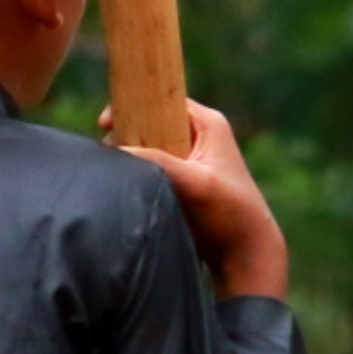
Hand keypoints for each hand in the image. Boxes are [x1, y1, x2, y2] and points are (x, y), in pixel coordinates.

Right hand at [107, 99, 288, 299]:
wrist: (247, 254)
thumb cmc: (230, 215)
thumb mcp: (194, 183)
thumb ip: (157, 161)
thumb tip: (115, 151)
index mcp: (209, 123)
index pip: (162, 99)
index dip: (132, 105)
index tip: (105, 123)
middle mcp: (201, 135)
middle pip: (151, 122)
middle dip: (127, 134)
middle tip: (110, 153)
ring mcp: (192, 158)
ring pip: (149, 146)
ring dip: (131, 156)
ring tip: (118, 174)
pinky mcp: (185, 180)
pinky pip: (152, 166)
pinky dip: (139, 172)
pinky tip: (126, 186)